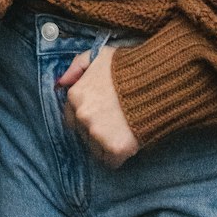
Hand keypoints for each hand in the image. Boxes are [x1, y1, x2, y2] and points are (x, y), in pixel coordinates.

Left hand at [56, 46, 139, 168]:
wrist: (155, 83)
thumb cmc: (127, 67)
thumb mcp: (99, 56)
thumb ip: (77, 66)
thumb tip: (61, 82)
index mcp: (75, 95)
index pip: (71, 117)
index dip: (86, 117)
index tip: (99, 115)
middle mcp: (82, 116)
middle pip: (83, 134)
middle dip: (95, 130)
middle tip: (113, 122)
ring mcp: (97, 134)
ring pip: (95, 148)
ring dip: (105, 143)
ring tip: (122, 130)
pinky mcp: (115, 148)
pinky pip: (111, 161)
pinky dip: (118, 156)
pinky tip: (127, 144)